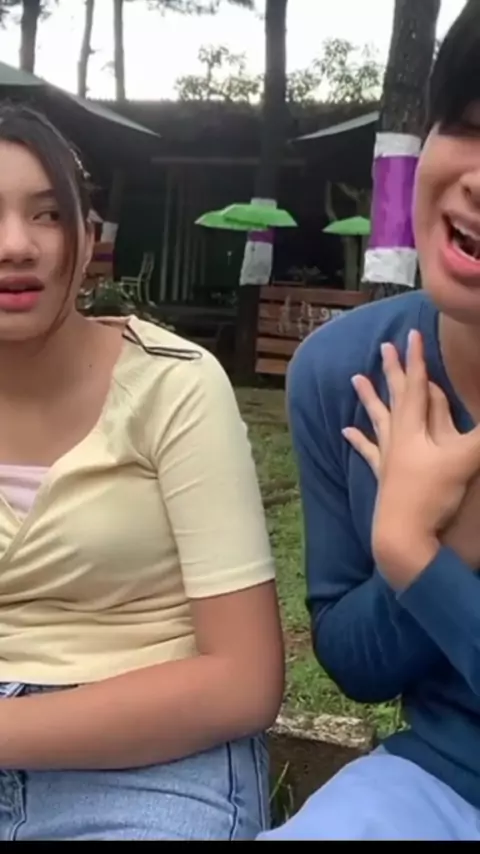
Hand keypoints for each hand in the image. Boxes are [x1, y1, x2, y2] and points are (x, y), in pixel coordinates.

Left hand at [343, 330, 479, 584]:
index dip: (417, 360)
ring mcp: (389, 458)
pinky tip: (347, 430)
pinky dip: (359, 440)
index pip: (416, 386)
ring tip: (356, 379)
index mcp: (415, 429)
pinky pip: (369, 452)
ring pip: (379, 420)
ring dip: (371, 398)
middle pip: (395, 397)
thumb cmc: (431, 497)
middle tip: (384, 346)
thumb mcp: (466, 461)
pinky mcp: (384, 477)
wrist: (402, 537)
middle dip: (393, 370)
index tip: (412, 335)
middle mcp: (399, 438)